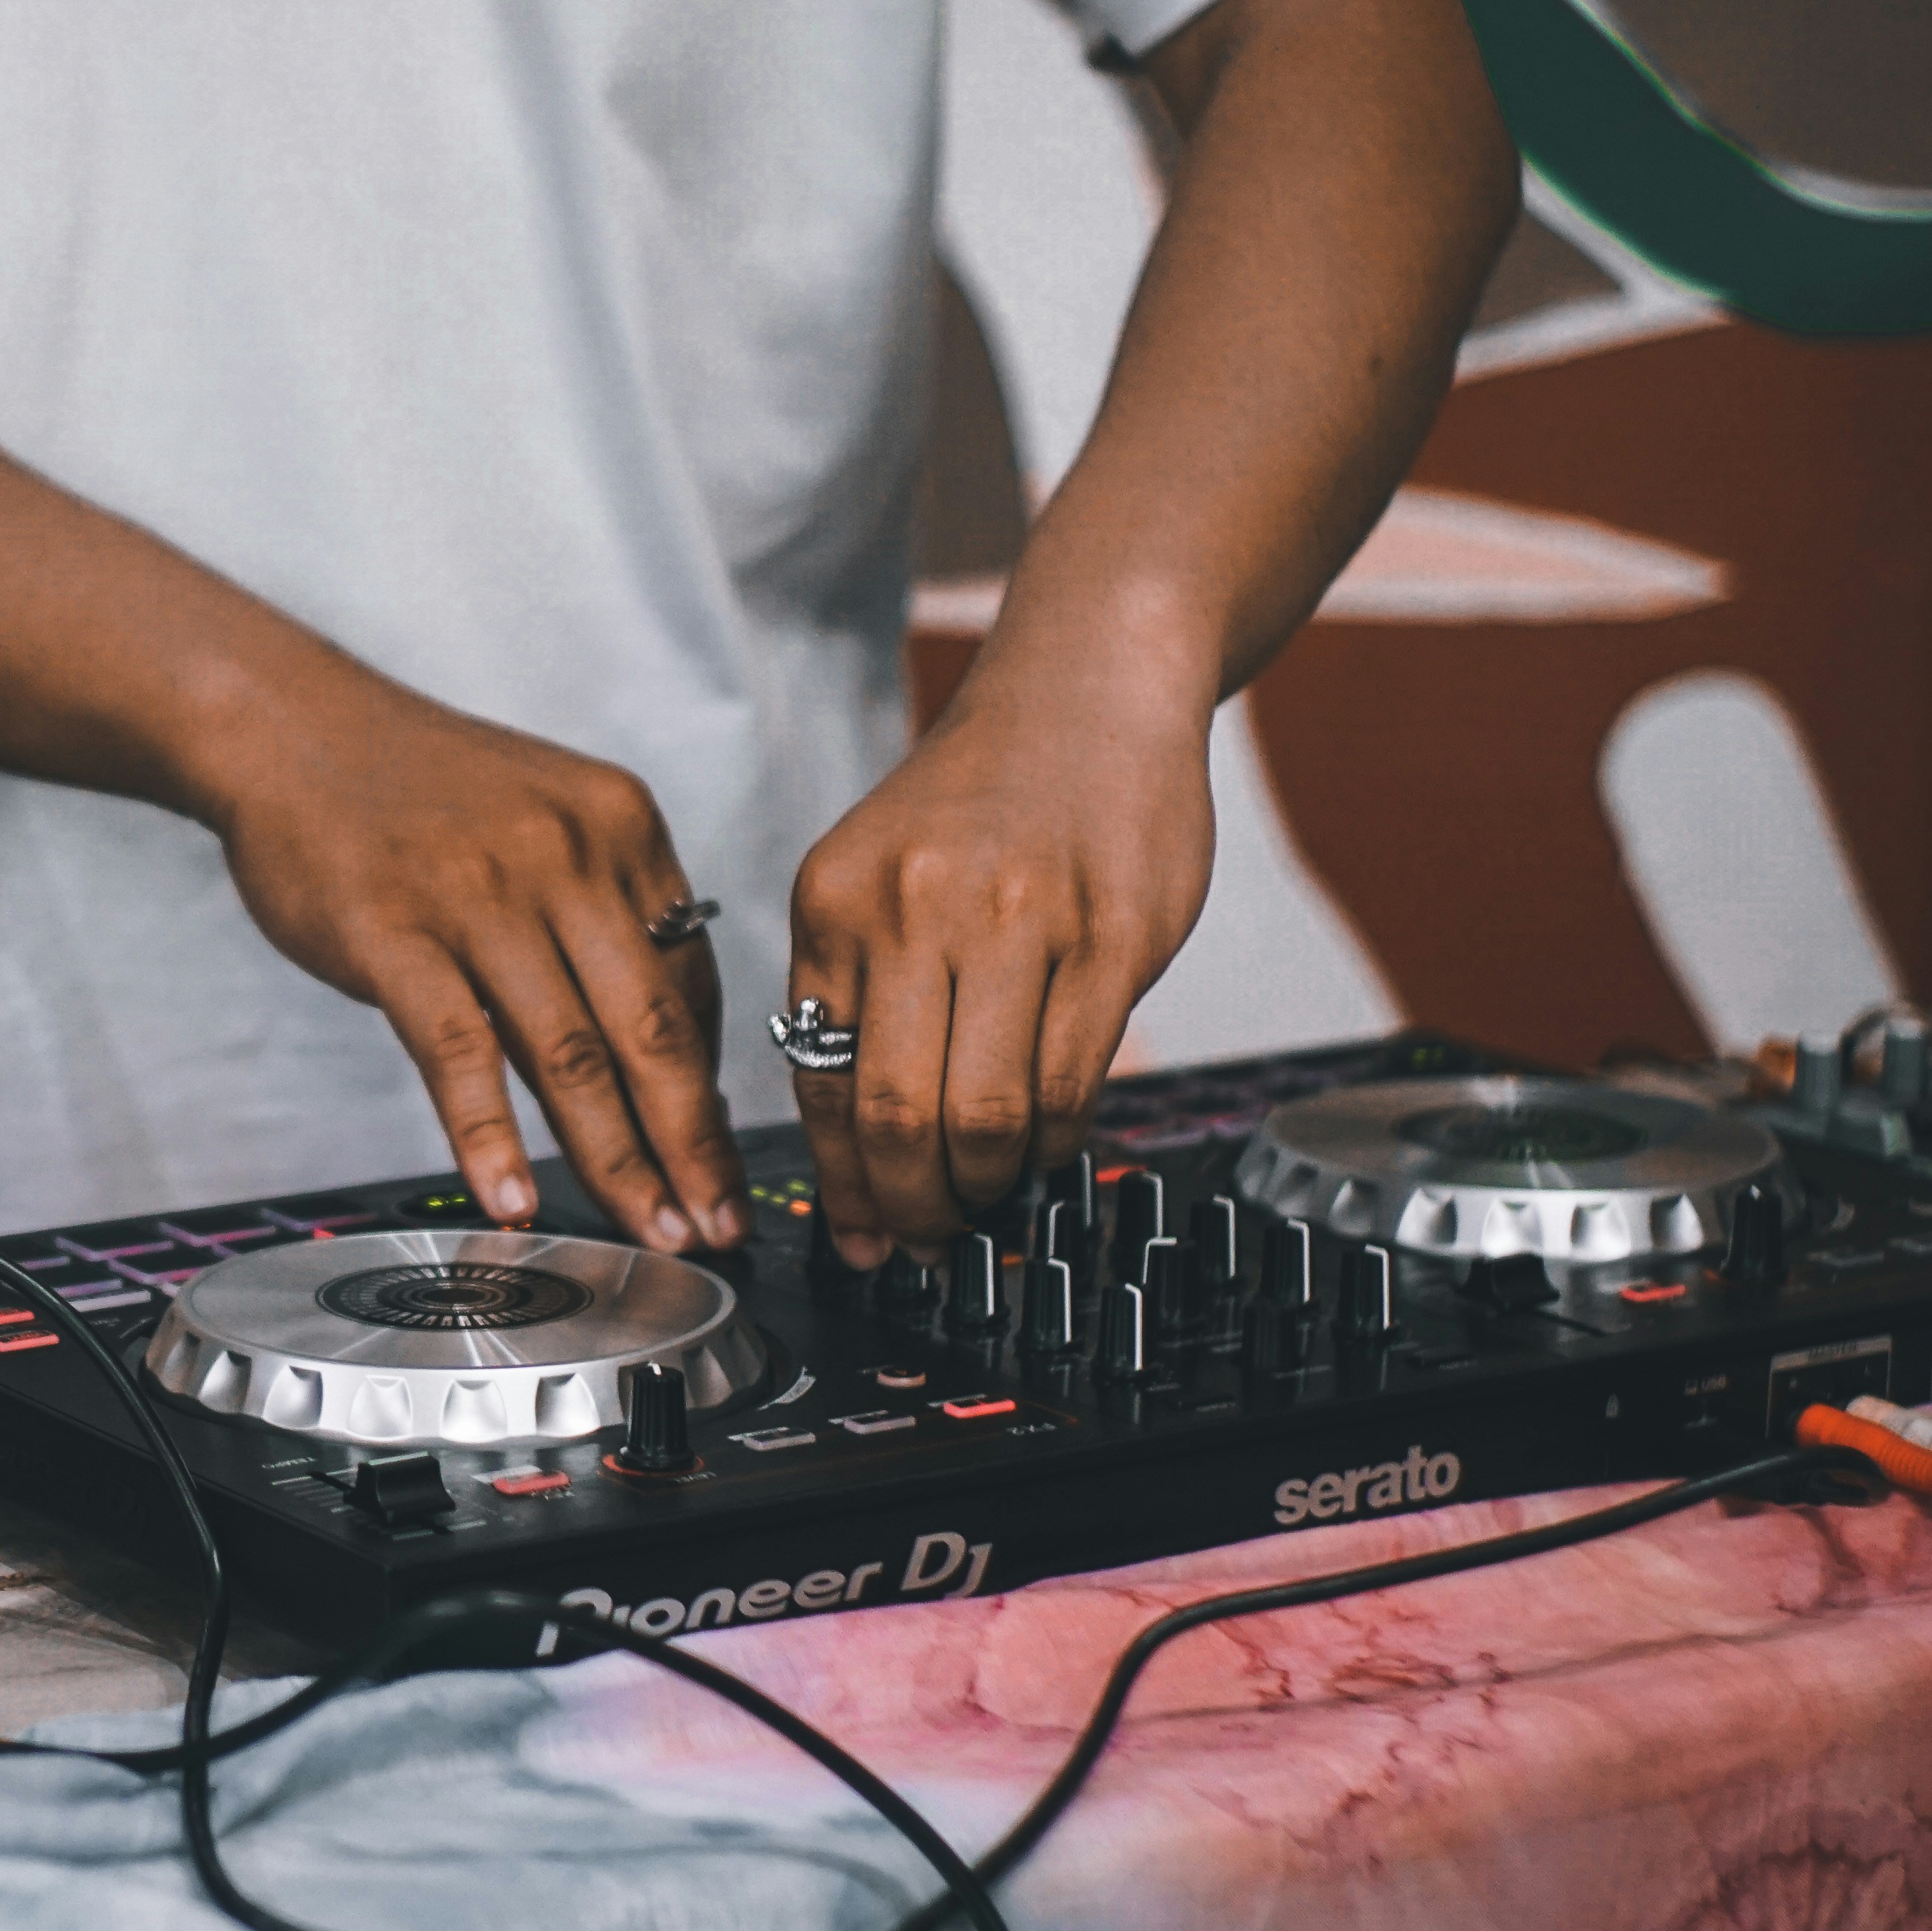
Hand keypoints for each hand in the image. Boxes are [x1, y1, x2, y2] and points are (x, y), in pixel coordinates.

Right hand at [197, 677, 745, 1251]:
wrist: (290, 727)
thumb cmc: (418, 794)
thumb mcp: (542, 824)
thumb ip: (602, 924)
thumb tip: (659, 1058)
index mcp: (619, 826)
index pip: (691, 980)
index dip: (709, 1087)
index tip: (719, 1161)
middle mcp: (564, 853)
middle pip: (650, 1027)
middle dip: (692, 1145)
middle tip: (719, 1227)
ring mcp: (478, 893)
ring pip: (568, 1052)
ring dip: (616, 1158)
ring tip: (649, 1230)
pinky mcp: (392, 932)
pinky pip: (457, 1051)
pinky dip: (490, 1135)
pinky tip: (512, 1197)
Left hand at [787, 659, 1213, 1261]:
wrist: (1086, 690)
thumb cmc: (980, 797)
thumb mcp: (876, 872)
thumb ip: (859, 991)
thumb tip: (856, 1150)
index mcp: (838, 899)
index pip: (820, 1081)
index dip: (841, 1183)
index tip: (860, 1236)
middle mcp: (917, 908)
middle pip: (897, 1115)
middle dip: (910, 1206)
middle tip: (927, 1240)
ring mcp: (1018, 922)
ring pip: (988, 1116)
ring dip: (987, 1183)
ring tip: (988, 1196)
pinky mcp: (1111, 938)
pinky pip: (1070, 1084)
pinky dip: (1051, 1141)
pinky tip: (1042, 1145)